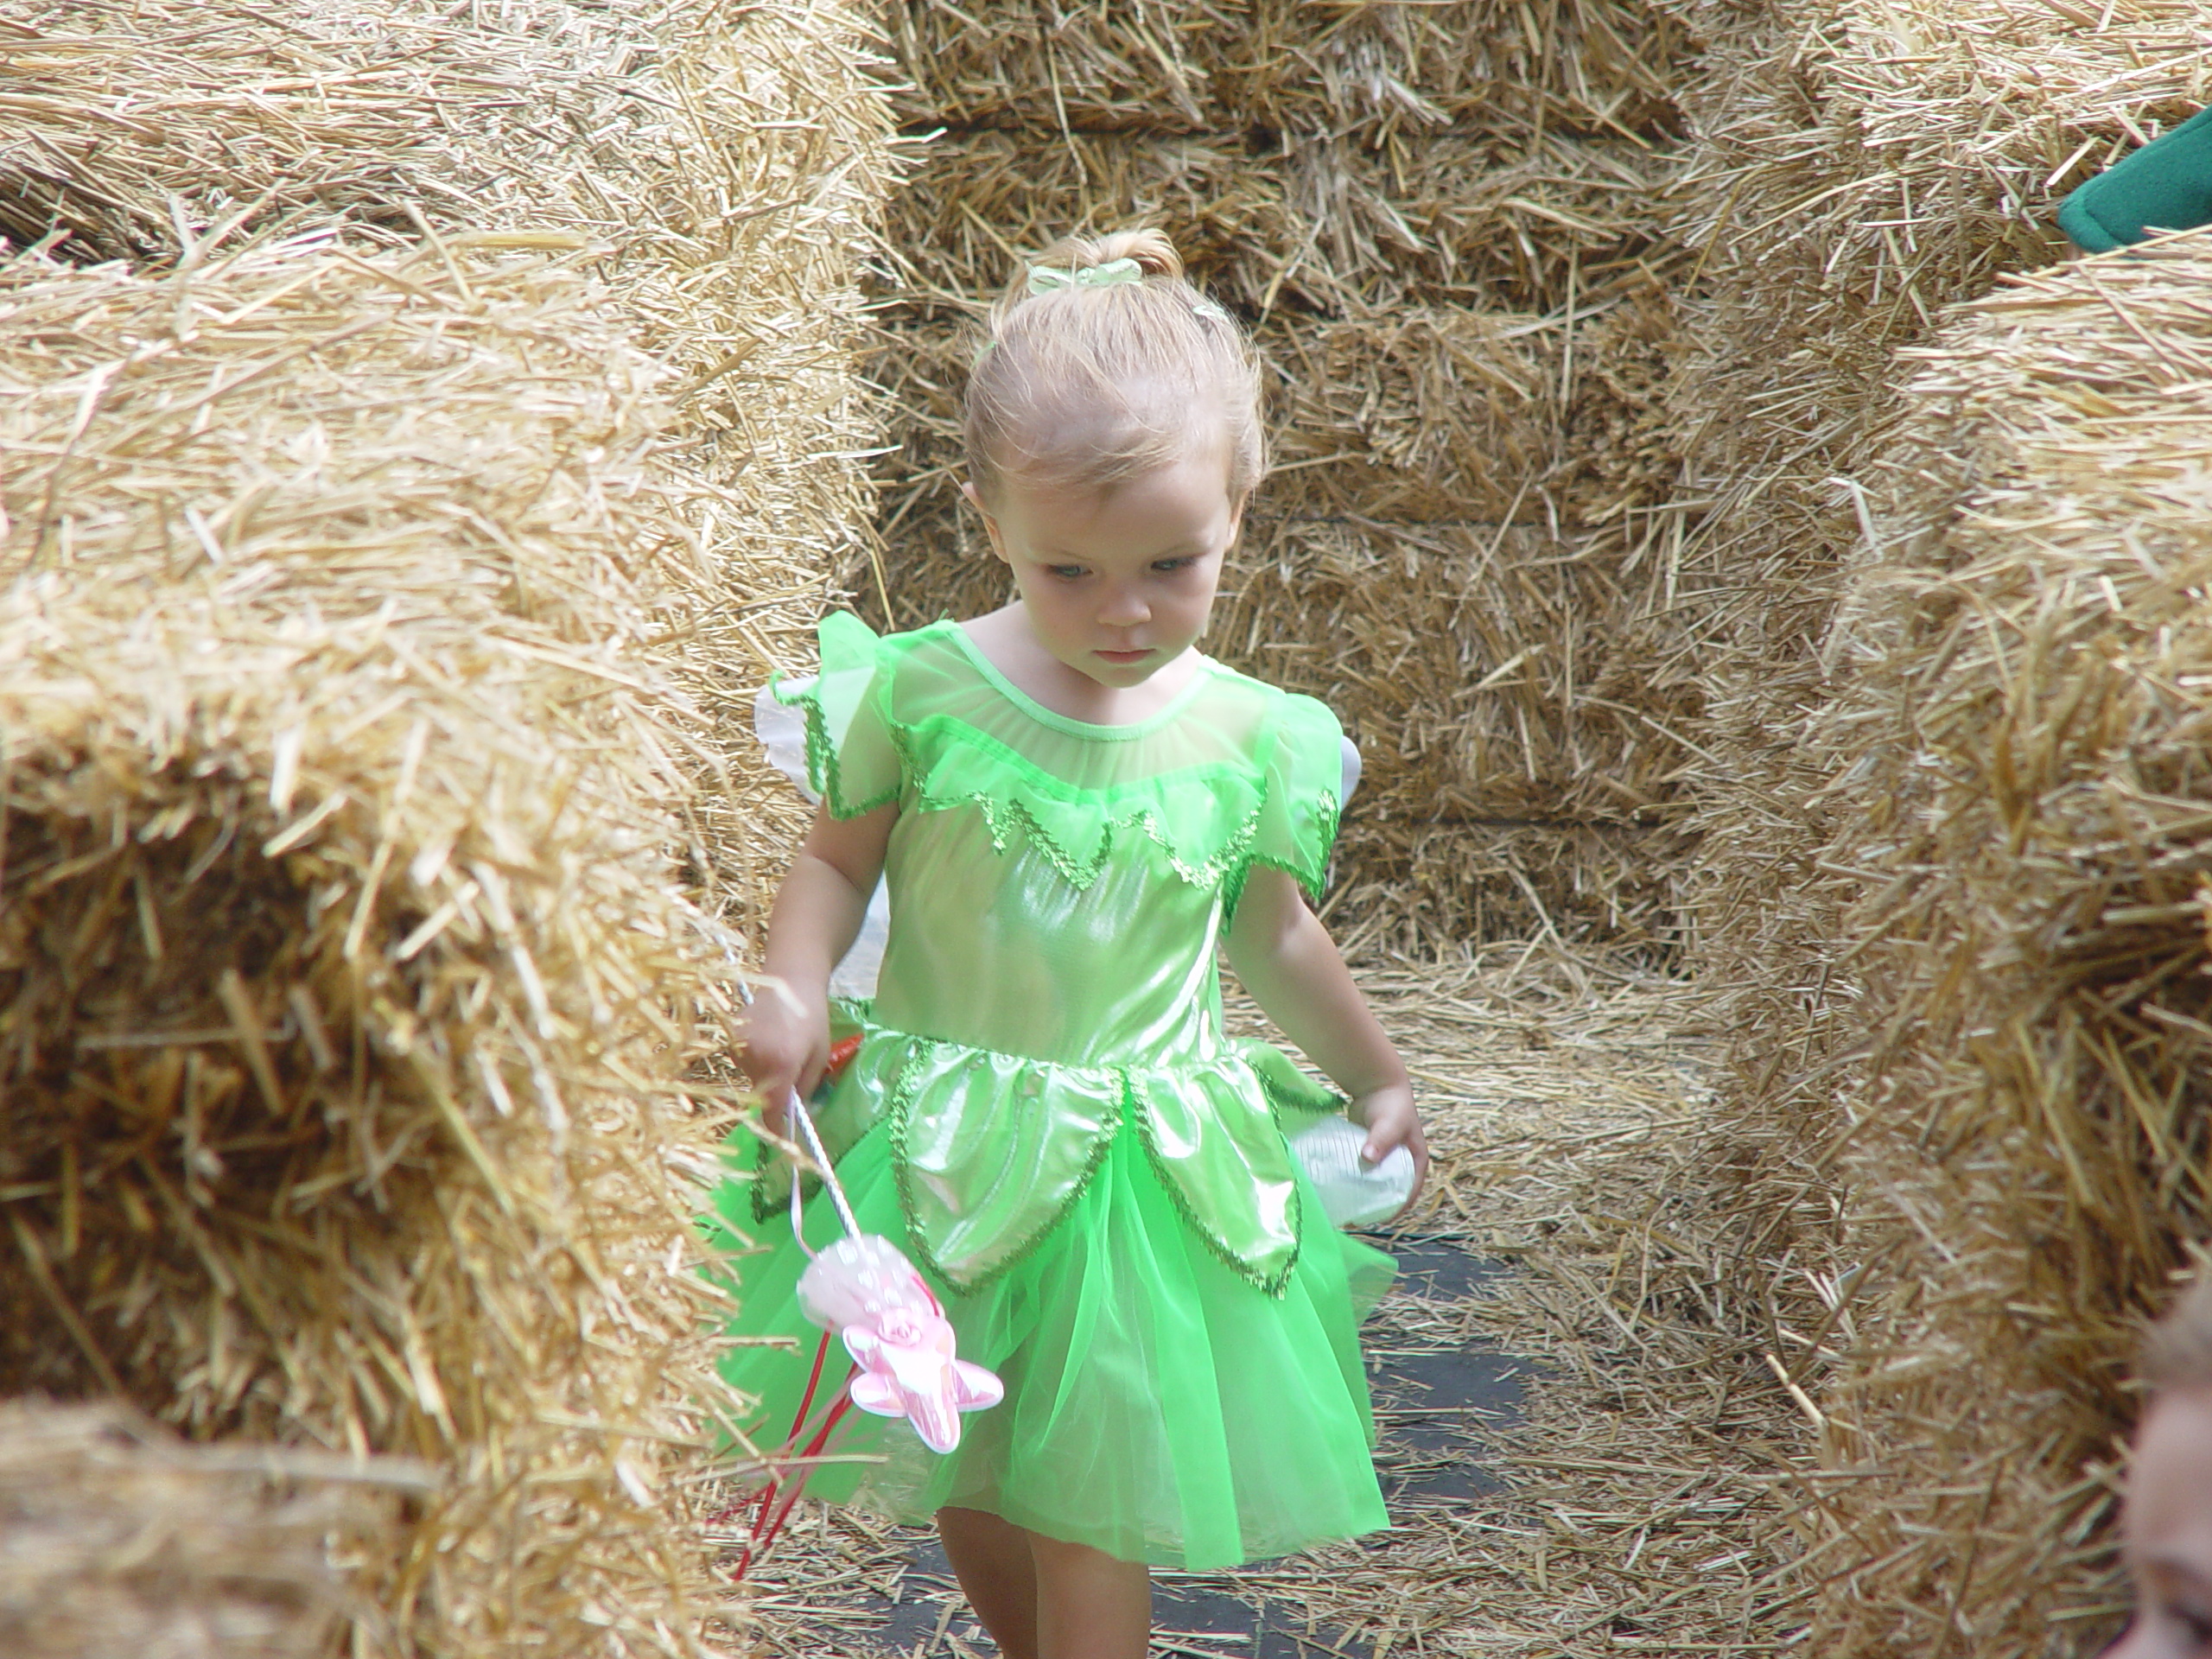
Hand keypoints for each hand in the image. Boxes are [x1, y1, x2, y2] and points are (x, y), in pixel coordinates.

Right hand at [741, 976, 827, 1135]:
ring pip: (751, 1079)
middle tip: (790, 1077)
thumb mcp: (819, 1055)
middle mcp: (755, 1057)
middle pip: (761, 1095)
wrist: (788, 981)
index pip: (772, 1107)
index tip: (780, 1138)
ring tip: (781, 1050)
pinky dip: (755, 1062)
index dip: (775, 1126)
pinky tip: (768, 1042)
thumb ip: (806, 1088)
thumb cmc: (812, 1019)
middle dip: (775, 1095)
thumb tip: (795, 1115)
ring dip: (765, 1076)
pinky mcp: (730, 1039)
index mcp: (781, 1062)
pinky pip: (743, 1064)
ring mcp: (739, 1047)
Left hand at [1353, 1082, 1427, 1208]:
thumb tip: (1368, 1158)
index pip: (1411, 1190)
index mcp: (1416, 1159)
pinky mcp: (1371, 1153)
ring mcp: (1387, 1158)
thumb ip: (1381, 1140)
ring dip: (1367, 1195)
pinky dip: (1357, 1181)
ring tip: (1350, 1209)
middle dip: (1380, 1205)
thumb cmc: (1391, 1104)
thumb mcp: (1390, 1123)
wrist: (1377, 1083)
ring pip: (1378, 1182)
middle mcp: (1403, 1162)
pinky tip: (1343, 1190)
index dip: (1400, 1206)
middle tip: (1361, 1217)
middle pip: (1393, 1189)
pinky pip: (1365, 1171)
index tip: (1384, 1219)